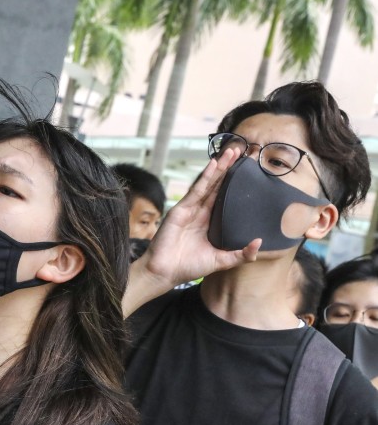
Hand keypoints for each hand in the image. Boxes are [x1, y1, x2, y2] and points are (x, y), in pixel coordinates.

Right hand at [143, 147, 260, 288]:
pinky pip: (196, 190)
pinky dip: (206, 176)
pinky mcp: (181, 209)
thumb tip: (259, 243)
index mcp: (209, 222)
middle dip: (229, 169)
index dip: (234, 183)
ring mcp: (190, 209)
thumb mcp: (221, 261)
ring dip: (220, 167)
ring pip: (208, 184)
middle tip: (242, 151)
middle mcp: (200, 212)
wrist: (165, 272)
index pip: (224, 197)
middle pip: (217, 186)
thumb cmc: (188, 267)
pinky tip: (214, 164)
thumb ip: (241, 254)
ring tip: (232, 152)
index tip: (247, 169)